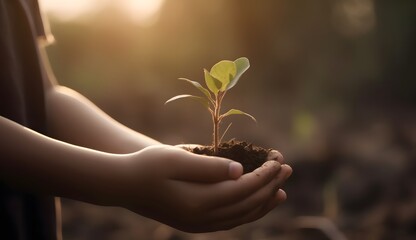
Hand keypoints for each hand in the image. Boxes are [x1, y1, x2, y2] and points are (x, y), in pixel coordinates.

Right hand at [120, 145, 291, 232]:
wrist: (123, 185)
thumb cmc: (147, 166)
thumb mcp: (176, 159)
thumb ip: (209, 166)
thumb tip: (239, 171)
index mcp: (197, 202)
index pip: (242, 189)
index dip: (264, 174)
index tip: (278, 159)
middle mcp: (200, 219)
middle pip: (246, 204)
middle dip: (269, 186)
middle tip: (287, 168)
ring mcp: (197, 224)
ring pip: (240, 217)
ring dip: (262, 203)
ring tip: (280, 190)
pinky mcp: (194, 223)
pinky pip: (229, 221)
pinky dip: (247, 212)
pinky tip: (255, 203)